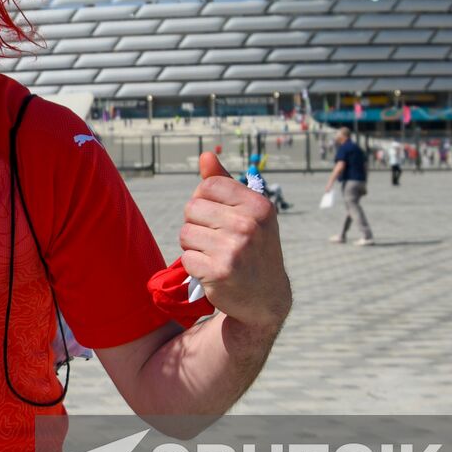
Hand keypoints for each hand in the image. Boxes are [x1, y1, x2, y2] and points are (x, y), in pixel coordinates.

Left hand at [180, 152, 291, 330]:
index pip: (207, 186)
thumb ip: (224, 183)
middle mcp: (249, 225)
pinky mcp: (219, 272)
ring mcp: (234, 249)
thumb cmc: (253, 247)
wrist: (265, 297)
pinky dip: (194, 265)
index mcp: (258, 205)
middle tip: (216, 240)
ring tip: (214, 255)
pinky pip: (186, 258)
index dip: (204, 201)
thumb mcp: (248, 213)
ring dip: (193, 246)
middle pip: (192, 208)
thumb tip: (205, 155)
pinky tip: (212, 271)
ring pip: (185, 233)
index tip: (217, 217)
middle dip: (196, 224)